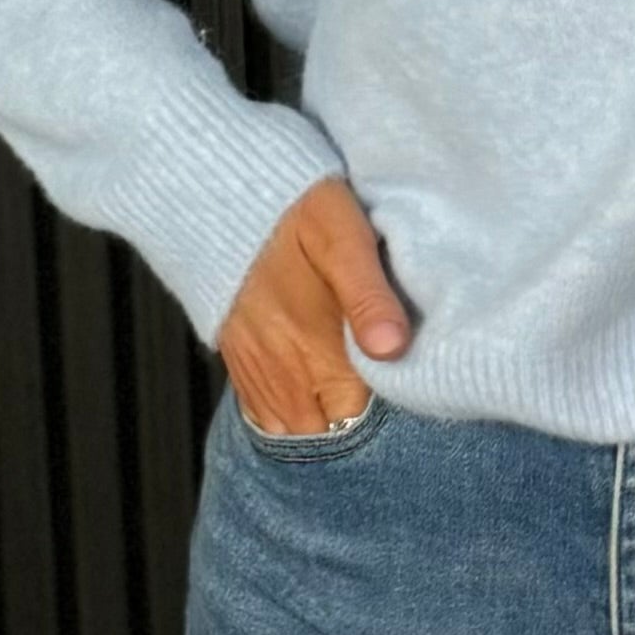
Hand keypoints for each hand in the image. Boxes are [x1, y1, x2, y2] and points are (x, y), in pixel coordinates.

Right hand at [218, 178, 411, 437]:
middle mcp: (285, 379)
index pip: (365, 422)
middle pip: (335, 437)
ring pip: (301, 436)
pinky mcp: (243, 370)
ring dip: (329, 428)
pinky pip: (270, 421)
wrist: (223, 197)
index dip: (393, 415)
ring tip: (357, 403)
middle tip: (391, 398)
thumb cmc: (293, 212)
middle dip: (363, 429)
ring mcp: (259, 379)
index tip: (412, 394)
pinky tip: (317, 402)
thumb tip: (392, 348)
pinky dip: (296, 422)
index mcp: (318, 354)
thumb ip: (368, 294)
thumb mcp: (341, 237)